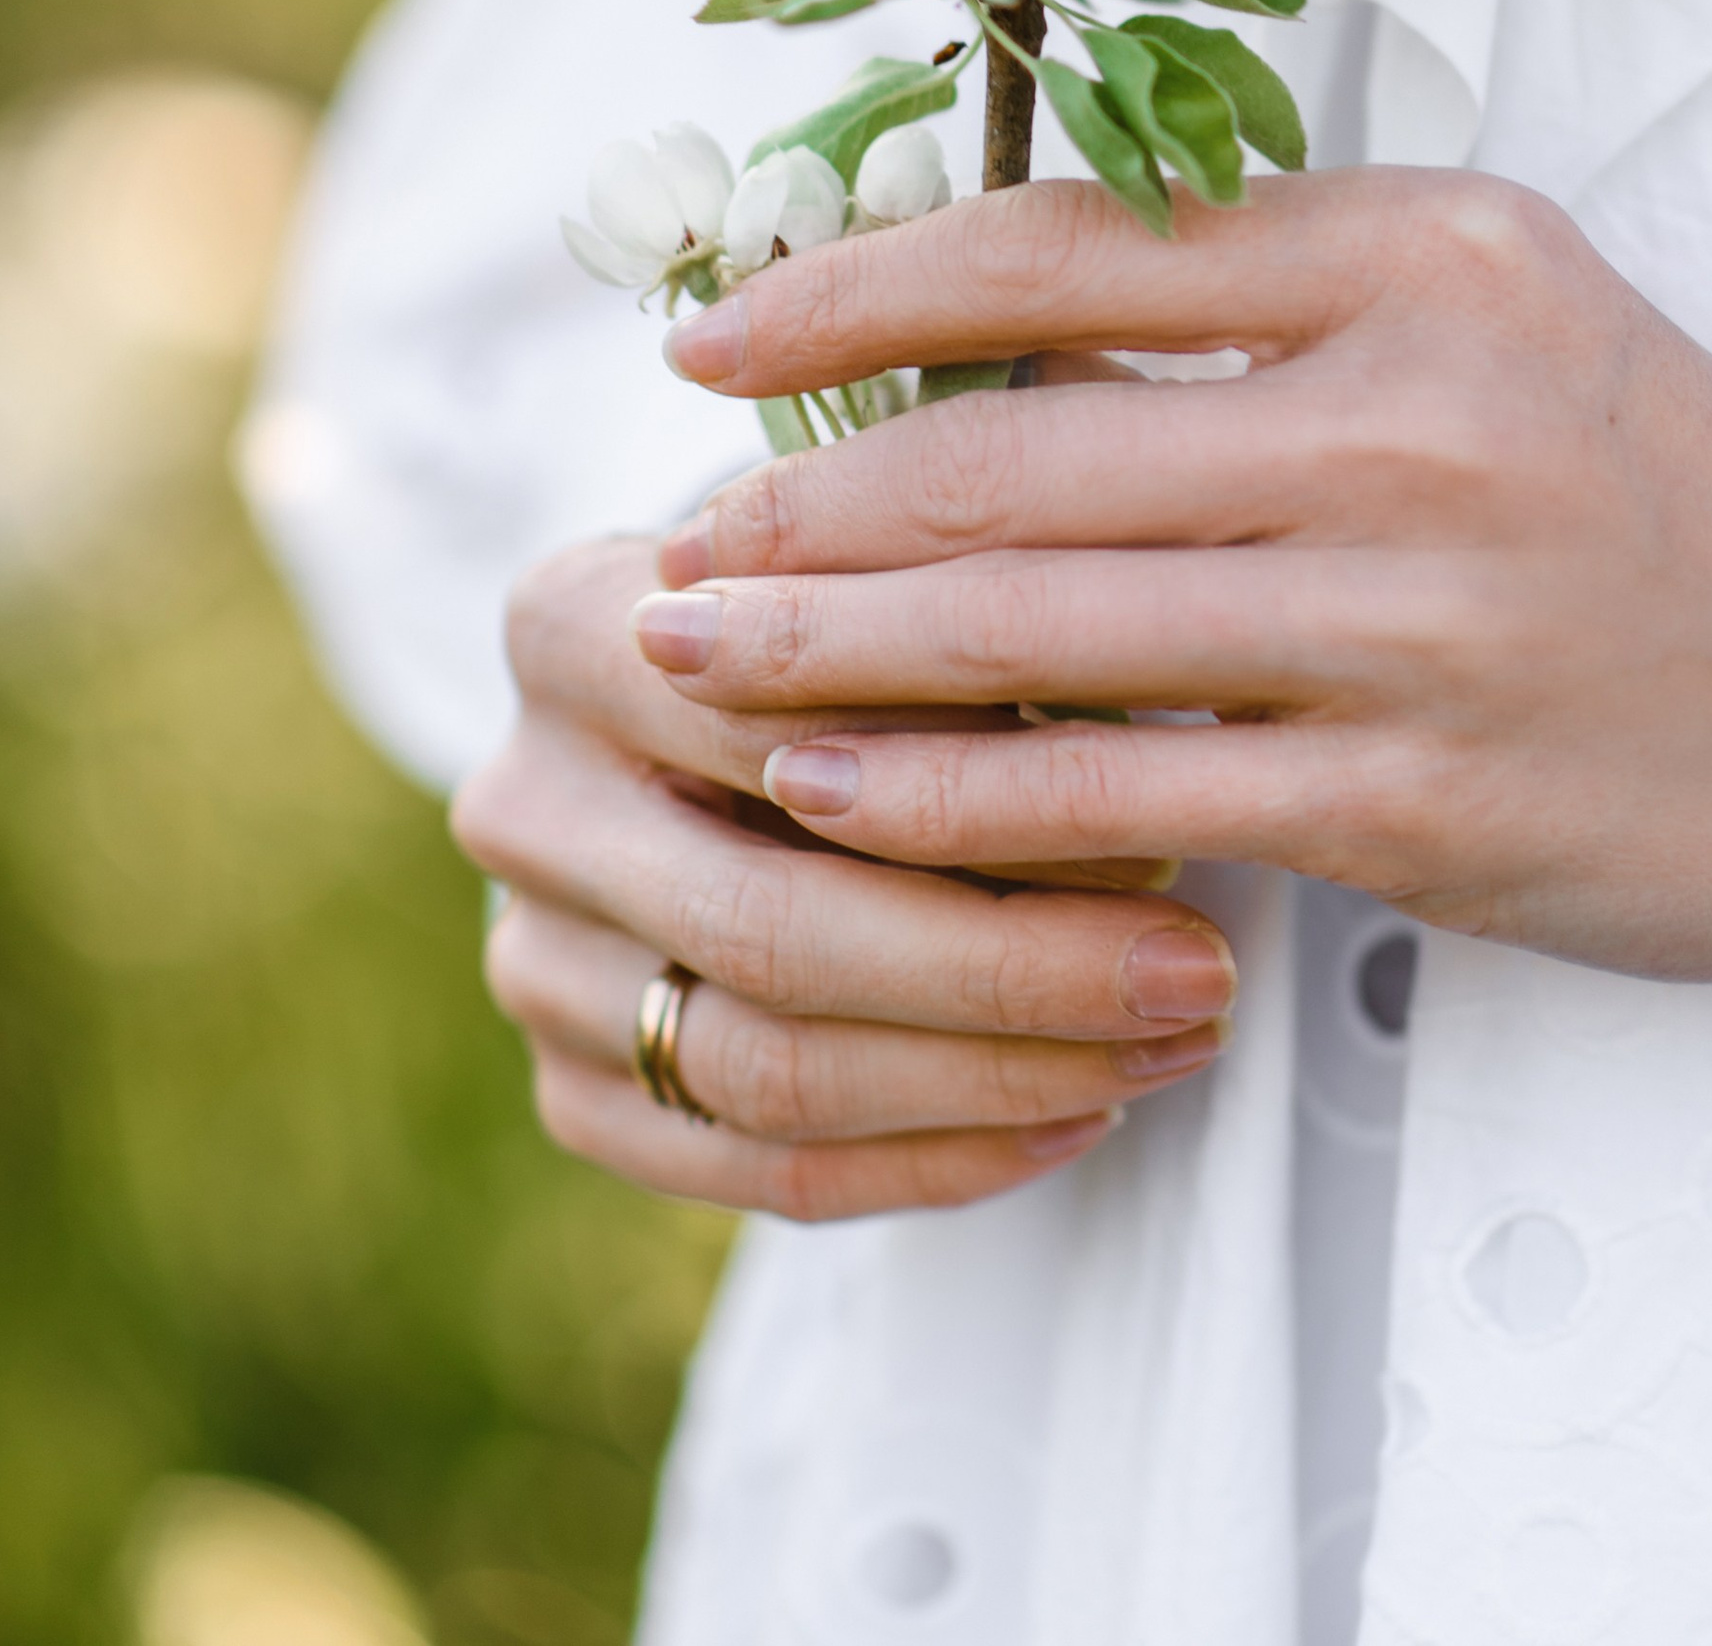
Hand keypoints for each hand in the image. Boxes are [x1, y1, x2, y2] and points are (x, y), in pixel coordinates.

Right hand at [448, 534, 1236, 1220]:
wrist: (714, 703)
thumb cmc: (847, 597)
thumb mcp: (893, 543)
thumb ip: (966, 585)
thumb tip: (1141, 691)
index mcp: (571, 622)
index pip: (776, 718)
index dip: (973, 773)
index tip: (1162, 804)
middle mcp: (521, 797)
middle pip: (774, 922)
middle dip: (1011, 963)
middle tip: (1191, 969)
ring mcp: (529, 961)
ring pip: (770, 1067)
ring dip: (995, 1075)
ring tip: (1164, 1047)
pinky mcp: (573, 1090)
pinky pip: (759, 1169)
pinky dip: (932, 1158)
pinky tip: (1071, 1113)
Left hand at [642, 171, 1711, 1028]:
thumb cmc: (1704, 502)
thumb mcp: (1513, 327)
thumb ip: (1282, 313)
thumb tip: (990, 336)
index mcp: (1433, 247)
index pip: (1073, 239)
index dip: (856, 282)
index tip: (711, 323)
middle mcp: (1423, 405)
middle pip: (1022, 442)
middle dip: (804, 500)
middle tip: (665, 538)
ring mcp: (1428, 607)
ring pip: (1044, 625)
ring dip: (832, 655)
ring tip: (694, 659)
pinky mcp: (1433, 795)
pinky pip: (1130, 796)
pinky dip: (961, 804)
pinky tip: (846, 806)